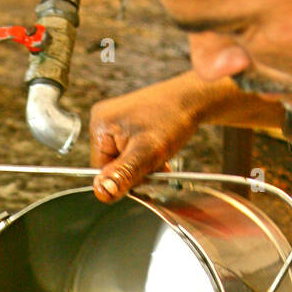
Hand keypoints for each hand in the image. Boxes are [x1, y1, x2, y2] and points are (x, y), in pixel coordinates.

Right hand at [90, 73, 208, 201]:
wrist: (192, 98)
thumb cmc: (171, 120)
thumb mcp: (147, 153)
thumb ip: (123, 174)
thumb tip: (101, 193)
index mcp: (99, 126)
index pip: (101, 172)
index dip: (124, 179)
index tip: (146, 171)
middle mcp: (101, 120)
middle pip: (112, 165)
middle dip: (135, 171)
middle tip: (156, 163)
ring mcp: (113, 120)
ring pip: (123, 160)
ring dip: (142, 165)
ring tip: (160, 155)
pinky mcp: (125, 121)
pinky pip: (129, 149)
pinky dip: (144, 155)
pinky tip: (157, 148)